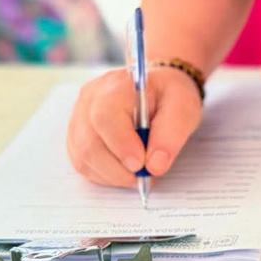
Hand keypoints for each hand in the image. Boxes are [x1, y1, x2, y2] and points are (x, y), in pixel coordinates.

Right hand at [67, 66, 201, 186]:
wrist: (158, 90)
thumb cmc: (168, 95)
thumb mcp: (183, 107)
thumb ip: (172, 134)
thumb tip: (155, 165)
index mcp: (116, 85)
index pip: (105, 116)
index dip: (121, 145)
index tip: (141, 163)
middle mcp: (90, 99)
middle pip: (89, 142)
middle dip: (118, 168)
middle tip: (143, 175)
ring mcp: (79, 118)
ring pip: (83, 157)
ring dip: (112, 174)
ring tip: (138, 172)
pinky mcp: (77, 136)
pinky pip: (82, 163)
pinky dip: (104, 174)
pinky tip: (124, 170)